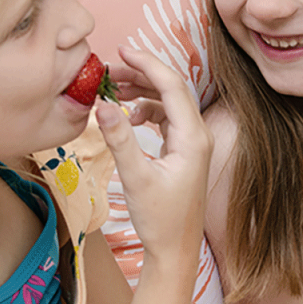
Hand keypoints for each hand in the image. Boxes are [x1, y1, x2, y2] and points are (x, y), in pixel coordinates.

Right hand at [95, 45, 211, 267]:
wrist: (175, 252)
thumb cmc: (159, 219)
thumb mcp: (135, 178)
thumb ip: (120, 139)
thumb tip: (104, 104)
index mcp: (193, 137)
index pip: (172, 85)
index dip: (147, 63)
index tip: (121, 51)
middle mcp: (199, 135)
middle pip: (171, 89)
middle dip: (140, 75)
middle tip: (108, 70)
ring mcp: (194, 143)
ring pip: (169, 102)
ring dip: (142, 91)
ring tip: (113, 88)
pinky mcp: (185, 151)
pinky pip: (168, 118)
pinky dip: (147, 110)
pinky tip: (129, 117)